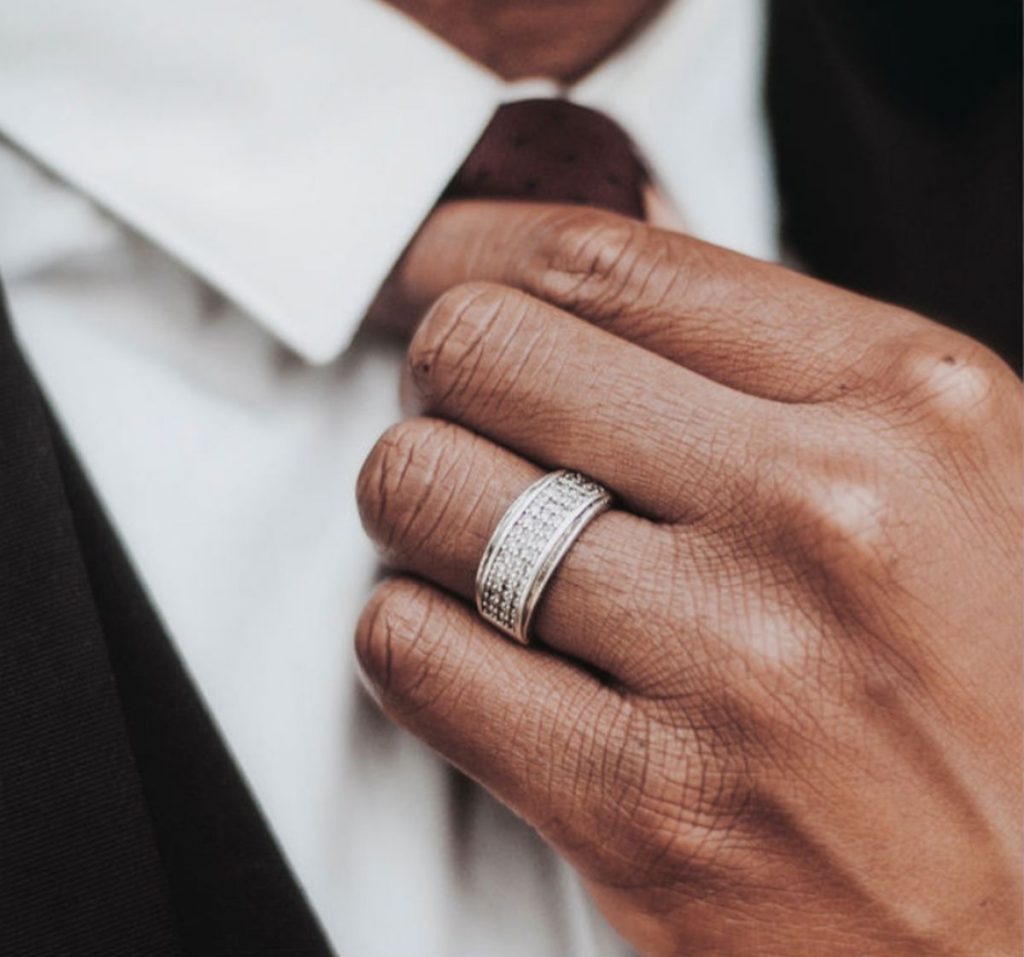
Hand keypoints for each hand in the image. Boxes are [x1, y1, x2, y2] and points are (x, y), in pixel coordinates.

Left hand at [355, 202, 1022, 955]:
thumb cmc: (993, 696)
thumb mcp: (940, 474)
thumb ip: (770, 355)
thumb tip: (624, 230)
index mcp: (904, 403)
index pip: (602, 260)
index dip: (471, 247)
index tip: (421, 266)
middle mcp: (820, 516)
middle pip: (486, 352)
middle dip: (442, 378)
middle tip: (465, 418)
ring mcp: (730, 666)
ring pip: (421, 492)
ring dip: (417, 510)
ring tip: (474, 543)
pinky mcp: (645, 811)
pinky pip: (411, 652)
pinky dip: (411, 638)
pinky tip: (477, 650)